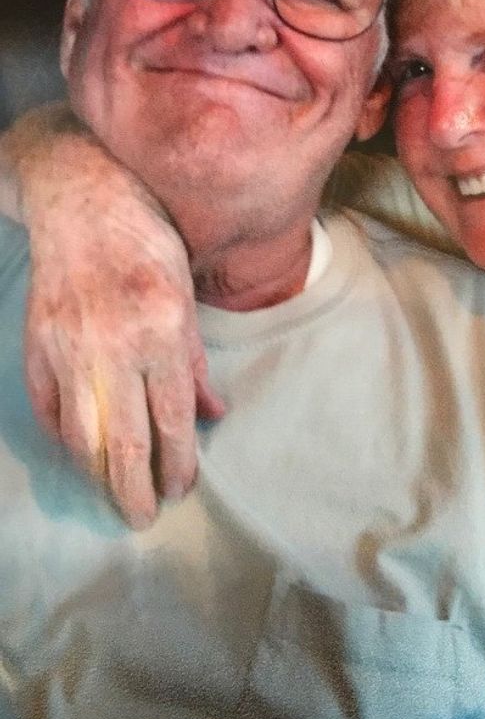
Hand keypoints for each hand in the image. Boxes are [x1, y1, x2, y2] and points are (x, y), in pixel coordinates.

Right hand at [15, 124, 223, 527]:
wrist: (82, 200)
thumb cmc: (148, 243)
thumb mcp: (187, 297)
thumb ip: (196, 365)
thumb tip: (212, 416)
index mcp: (162, 331)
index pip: (172, 420)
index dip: (178, 465)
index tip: (181, 489)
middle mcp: (114, 345)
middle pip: (122, 441)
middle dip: (134, 490)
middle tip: (143, 517)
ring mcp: (69, 347)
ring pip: (80, 436)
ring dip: (97, 477)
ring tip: (113, 495)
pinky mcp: (37, 346)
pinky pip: (50, 410)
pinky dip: (65, 441)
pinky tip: (83, 456)